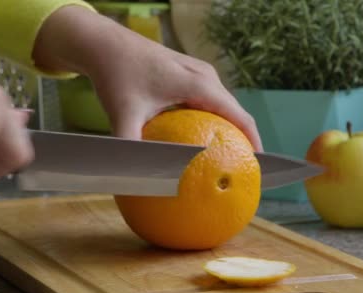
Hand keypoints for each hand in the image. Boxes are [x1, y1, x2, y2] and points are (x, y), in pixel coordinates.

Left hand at [33, 5, 261, 150]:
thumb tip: (138, 178)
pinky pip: (210, 100)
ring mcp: (198, 72)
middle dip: (243, 140)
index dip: (254, 142)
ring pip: (223, 106)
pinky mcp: (189, 73)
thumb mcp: (123, 115)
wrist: (105, 44)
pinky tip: (202, 140)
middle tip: (242, 170)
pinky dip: (213, 120)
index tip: (257, 168)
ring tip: (228, 158)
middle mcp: (205, 75)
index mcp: (198, 83)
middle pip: (236, 112)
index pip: (239, 116)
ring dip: (229, 130)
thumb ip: (132, 148)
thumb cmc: (115, 75)